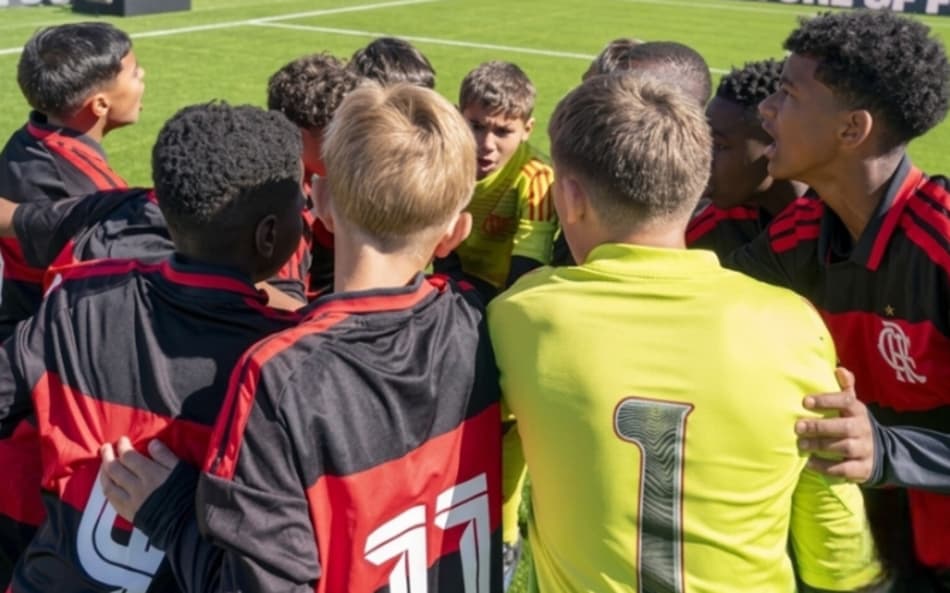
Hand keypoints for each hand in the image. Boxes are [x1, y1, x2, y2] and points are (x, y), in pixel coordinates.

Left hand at [100, 436, 178, 521]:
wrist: (185, 523)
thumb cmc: (186, 493)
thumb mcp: (181, 470)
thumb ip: (165, 456)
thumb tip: (151, 443)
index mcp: (150, 474)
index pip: (129, 456)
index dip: (123, 446)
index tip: (122, 440)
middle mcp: (136, 487)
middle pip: (115, 468)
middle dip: (108, 455)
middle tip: (106, 447)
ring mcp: (130, 501)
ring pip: (109, 484)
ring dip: (103, 472)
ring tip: (103, 464)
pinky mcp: (128, 513)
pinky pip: (111, 499)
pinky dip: (106, 488)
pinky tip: (107, 484)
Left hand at [795, 367, 874, 482]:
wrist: (881, 453)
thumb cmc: (855, 424)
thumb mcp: (853, 407)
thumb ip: (845, 389)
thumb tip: (839, 369)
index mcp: (858, 411)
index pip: (847, 401)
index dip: (827, 401)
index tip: (805, 401)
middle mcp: (863, 429)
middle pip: (844, 427)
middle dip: (819, 426)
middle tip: (797, 426)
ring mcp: (865, 450)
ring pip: (843, 447)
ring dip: (820, 446)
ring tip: (801, 444)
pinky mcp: (863, 469)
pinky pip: (844, 469)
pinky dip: (826, 467)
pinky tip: (809, 463)